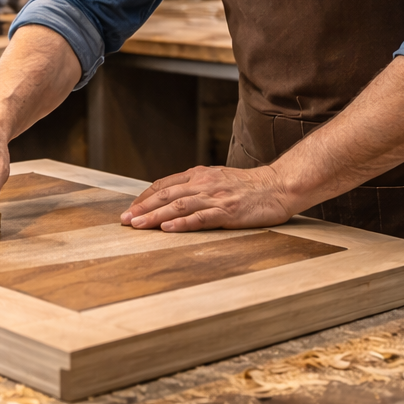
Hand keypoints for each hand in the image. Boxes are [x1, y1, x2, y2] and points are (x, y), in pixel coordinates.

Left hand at [120, 164, 298, 231]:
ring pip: (178, 206)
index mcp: (199, 175)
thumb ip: (197, 186)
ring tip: (137, 225)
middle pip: (166, 195)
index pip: (164, 185)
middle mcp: (204, 183)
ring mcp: (216, 197)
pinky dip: (182, 223)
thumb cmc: (249, 187)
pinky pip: (200, 218)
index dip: (145, 197)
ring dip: (154, 216)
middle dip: (142, 208)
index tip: (130, 209)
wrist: (278, 186)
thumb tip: (173, 197)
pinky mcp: (228, 212)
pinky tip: (167, 229)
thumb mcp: (218, 179)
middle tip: (124, 220)